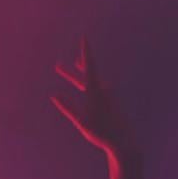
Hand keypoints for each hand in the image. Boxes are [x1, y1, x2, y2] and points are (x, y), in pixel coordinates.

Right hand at [51, 37, 138, 162]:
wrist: (123, 141)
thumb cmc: (101, 132)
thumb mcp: (80, 121)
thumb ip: (68, 107)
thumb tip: (54, 95)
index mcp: (96, 91)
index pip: (90, 66)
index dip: (86, 51)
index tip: (85, 37)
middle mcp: (104, 90)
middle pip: (85, 76)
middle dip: (70, 71)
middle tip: (57, 66)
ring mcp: (109, 95)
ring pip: (92, 81)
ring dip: (80, 74)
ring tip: (75, 65)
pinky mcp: (111, 101)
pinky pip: (97, 87)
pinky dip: (88, 82)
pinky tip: (85, 84)